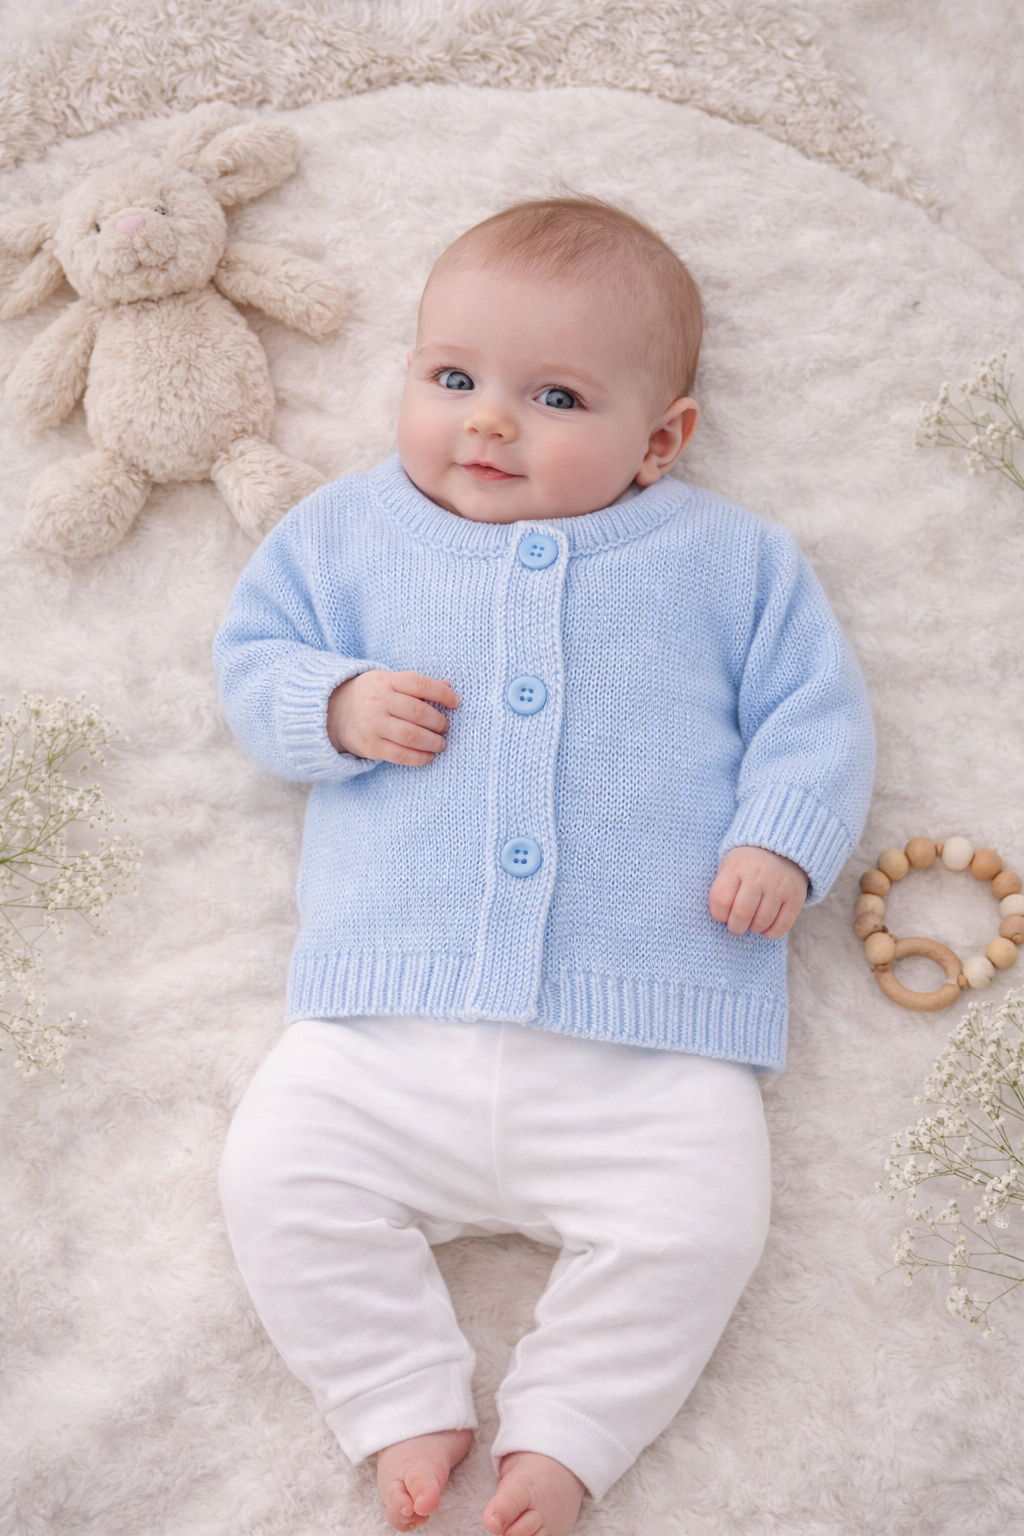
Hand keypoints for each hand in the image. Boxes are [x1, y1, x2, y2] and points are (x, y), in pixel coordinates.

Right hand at [327, 671, 459, 765]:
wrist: (334, 712)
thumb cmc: (372, 695)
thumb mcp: (390, 681)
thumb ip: (418, 685)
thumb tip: (448, 686)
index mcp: (387, 681)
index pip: (420, 685)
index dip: (442, 694)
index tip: (456, 703)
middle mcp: (379, 702)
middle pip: (418, 713)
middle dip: (439, 722)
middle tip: (445, 727)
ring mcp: (374, 725)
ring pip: (411, 736)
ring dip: (433, 742)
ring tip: (441, 743)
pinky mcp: (371, 746)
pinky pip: (401, 755)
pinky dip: (420, 758)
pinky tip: (429, 756)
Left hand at [708, 845, 807, 938]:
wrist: (781, 850)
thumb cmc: (746, 866)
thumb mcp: (728, 866)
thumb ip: (720, 889)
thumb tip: (719, 917)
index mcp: (736, 868)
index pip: (720, 900)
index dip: (717, 914)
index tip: (721, 915)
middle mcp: (758, 876)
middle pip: (741, 914)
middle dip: (735, 927)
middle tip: (735, 925)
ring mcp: (779, 887)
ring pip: (761, 922)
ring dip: (753, 929)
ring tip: (751, 923)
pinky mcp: (795, 898)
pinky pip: (782, 926)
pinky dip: (770, 933)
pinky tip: (765, 927)